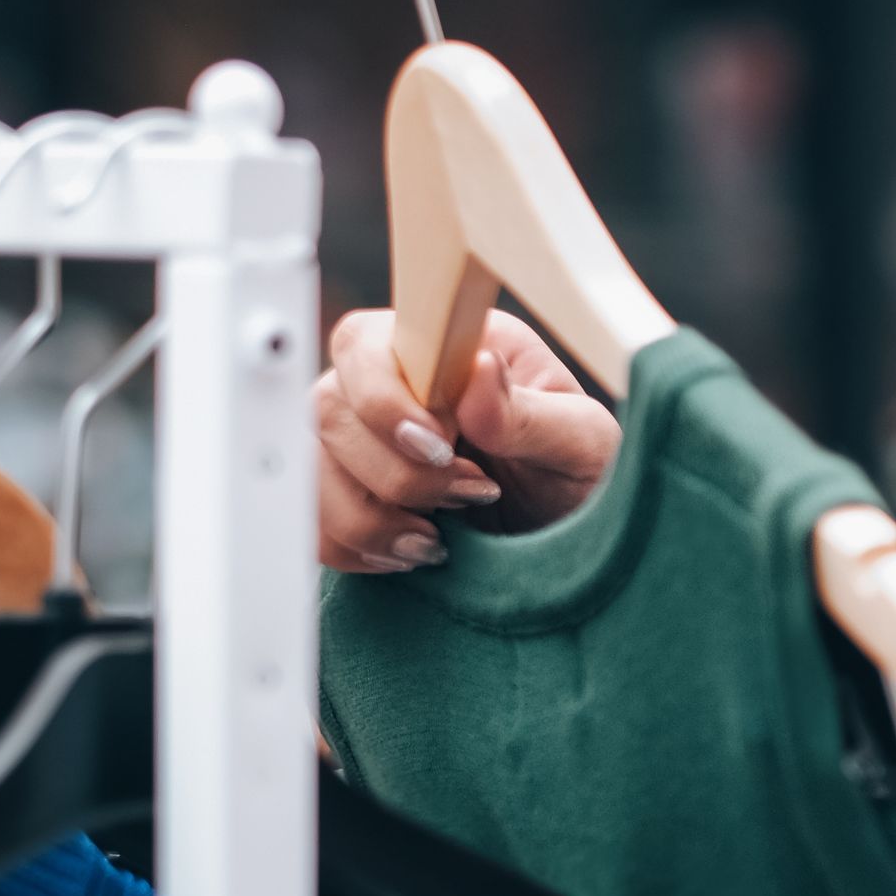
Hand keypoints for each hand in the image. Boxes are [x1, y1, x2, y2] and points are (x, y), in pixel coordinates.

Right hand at [314, 308, 617, 571]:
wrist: (579, 537)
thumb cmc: (585, 474)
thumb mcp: (583, 445)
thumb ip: (530, 413)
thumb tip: (479, 372)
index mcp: (452, 347)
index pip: (366, 342)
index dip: (384, 399)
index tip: (440, 449)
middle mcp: (395, 383)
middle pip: (328, 409)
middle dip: (392, 472)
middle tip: (467, 498)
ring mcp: (363, 436)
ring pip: (310, 468)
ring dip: (368, 518)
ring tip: (436, 541)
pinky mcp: (350, 490)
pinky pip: (311, 516)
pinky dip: (352, 546)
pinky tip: (408, 553)